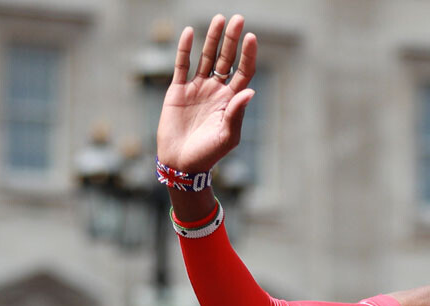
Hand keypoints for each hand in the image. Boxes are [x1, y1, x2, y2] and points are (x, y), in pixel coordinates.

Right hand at [156, 15, 257, 173]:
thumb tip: (250, 91)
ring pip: (207, 58)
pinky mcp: (178, 90)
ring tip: (219, 19)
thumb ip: (237, 113)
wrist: (182, 163)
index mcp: (231, 100)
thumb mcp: (227, 136)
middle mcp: (216, 91)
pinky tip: (189, 32)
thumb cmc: (209, 154)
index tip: (251, 37)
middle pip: (227, 59)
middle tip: (238, 18)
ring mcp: (197, 88)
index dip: (247, 55)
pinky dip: (184, 48)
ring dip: (213, 39)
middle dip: (232, 39)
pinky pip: (182, 65)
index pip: (243, 71)